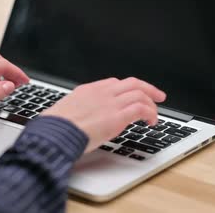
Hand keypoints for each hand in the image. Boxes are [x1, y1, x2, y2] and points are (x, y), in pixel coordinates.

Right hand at [42, 77, 165, 152]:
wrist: (56, 132)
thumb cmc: (56, 127)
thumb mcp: (65, 111)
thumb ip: (78, 110)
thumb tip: (79, 120)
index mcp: (88, 90)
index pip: (114, 83)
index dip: (128, 89)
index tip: (134, 95)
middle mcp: (102, 92)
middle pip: (132, 83)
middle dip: (148, 88)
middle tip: (158, 96)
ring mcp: (111, 103)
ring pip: (140, 94)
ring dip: (151, 104)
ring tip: (154, 115)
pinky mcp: (118, 116)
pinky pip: (142, 109)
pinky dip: (150, 113)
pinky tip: (150, 122)